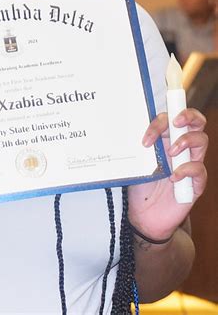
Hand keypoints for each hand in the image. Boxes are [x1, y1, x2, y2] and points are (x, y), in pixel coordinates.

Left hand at [128, 109, 207, 239]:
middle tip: (175, 122)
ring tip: (169, 153)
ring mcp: (190, 163)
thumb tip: (128, 129)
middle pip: (196, 122)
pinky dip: (186, 170)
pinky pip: (199, 170)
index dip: (167, 115)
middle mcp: (182, 148)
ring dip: (185, 141)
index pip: (174, 118)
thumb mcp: (137, 162)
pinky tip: (172, 177)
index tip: (153, 124)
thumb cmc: (141, 185)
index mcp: (167, 139)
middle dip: (188, 115)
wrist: (145, 215)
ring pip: (201, 141)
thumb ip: (139, 146)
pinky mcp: (195, 183)